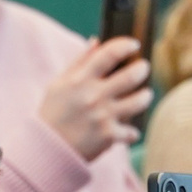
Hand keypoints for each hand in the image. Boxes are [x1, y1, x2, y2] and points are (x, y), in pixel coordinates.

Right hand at [39, 35, 151, 161]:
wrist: (46, 149)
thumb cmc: (53, 114)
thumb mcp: (59, 84)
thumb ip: (79, 62)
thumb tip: (96, 41)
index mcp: (80, 79)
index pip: (110, 53)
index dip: (126, 45)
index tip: (134, 45)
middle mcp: (93, 96)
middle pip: (131, 76)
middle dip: (142, 69)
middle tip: (143, 68)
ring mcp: (102, 116)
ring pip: (139, 101)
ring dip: (146, 96)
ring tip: (145, 94)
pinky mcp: (108, 136)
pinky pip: (132, 131)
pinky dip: (132, 131)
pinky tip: (128, 130)